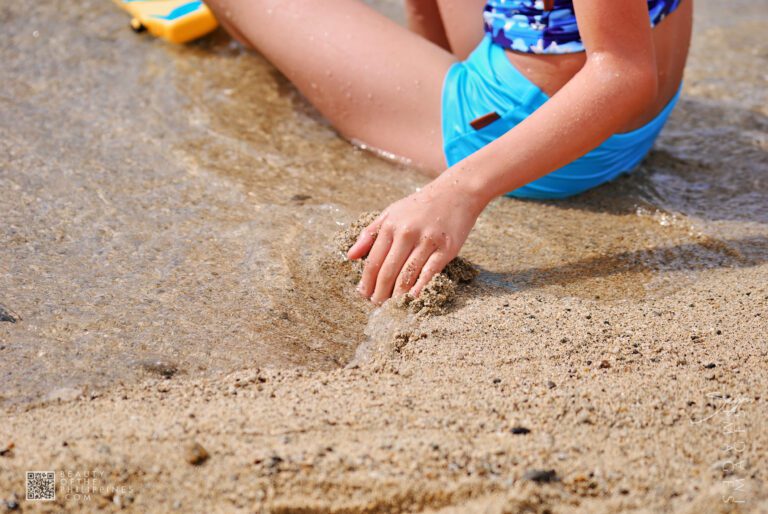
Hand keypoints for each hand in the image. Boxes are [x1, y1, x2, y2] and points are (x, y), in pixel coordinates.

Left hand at [347, 178, 484, 303]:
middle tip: (376, 306)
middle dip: (380, 292)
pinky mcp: (446, 249)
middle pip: (388, 271)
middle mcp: (407, 233)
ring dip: (397, 295)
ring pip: (407, 275)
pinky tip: (413, 299)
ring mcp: (427, 241)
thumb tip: (350, 256)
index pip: (373, 261)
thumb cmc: (420, 206)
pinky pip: (429, 273)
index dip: (367, 281)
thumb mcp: (391, 213)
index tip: (363, 295)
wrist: (456, 193)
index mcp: (390, 225)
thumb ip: (369, 234)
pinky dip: (420, 288)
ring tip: (391, 307)